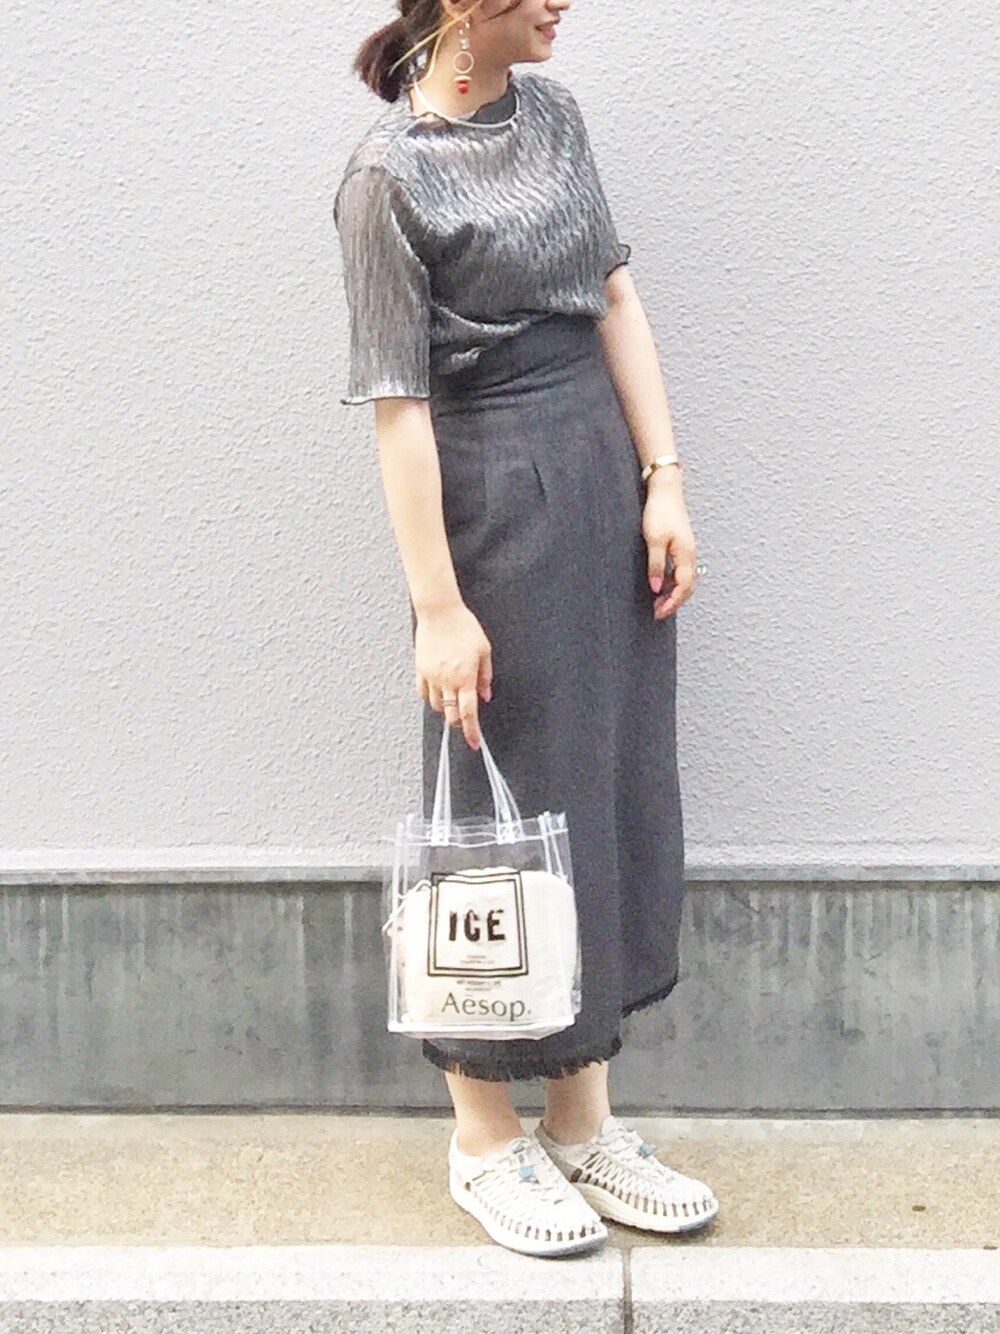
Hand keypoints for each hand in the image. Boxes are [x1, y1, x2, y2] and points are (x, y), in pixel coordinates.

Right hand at [414, 600, 492, 749]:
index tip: (474, 744)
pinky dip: (432, 697)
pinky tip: (439, 690)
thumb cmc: (463, 627)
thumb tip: (485, 696)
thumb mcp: (484, 650)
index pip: (468, 713)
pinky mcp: (420, 669)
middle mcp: (447, 680)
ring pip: (437, 706)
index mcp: (465, 677)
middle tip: (465, 719)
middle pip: (451, 715)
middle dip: (459, 722)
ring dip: (446, 709)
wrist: (439, 612)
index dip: (472, 731)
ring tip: (453, 697)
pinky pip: (423, 692)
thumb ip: (485, 676)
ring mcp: (431, 676)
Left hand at [642, 471, 696, 618]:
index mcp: (685, 555)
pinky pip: (680, 570)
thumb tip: (655, 588)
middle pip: (687, 586)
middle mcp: (690, 554)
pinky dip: (671, 581)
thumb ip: (655, 565)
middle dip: (674, 602)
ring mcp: (687, 550)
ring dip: (672, 592)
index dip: (672, 602)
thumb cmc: (659, 512)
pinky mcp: (681, 546)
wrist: (665, 490)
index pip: (684, 587)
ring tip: (657, 601)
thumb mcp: (653, 540)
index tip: (659, 613)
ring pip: (684, 579)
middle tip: (657, 612)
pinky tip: (660, 583)